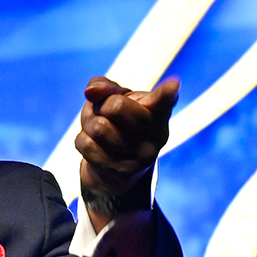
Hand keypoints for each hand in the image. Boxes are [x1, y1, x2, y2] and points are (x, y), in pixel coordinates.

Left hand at [75, 76, 179, 221]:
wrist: (117, 169)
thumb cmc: (120, 123)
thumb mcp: (118, 99)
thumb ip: (106, 87)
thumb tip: (90, 92)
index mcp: (158, 112)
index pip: (164, 100)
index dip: (167, 92)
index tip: (174, 85)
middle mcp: (155, 136)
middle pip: (116, 106)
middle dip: (102, 105)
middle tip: (106, 112)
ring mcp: (140, 157)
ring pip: (98, 126)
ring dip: (89, 123)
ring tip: (99, 128)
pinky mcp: (121, 172)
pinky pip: (86, 144)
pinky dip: (83, 140)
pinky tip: (95, 145)